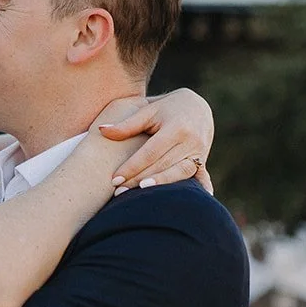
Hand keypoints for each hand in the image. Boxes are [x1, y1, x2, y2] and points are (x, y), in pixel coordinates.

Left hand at [97, 88, 213, 193]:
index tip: (114, 180)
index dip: (132, 167)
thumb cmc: (165, 108)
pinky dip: (198, 188)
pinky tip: (190, 201)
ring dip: (160, 186)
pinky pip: (200, 177)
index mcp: (176, 127)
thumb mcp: (148, 112)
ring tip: (140, 197)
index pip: (150, 152)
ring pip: (179, 173)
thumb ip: (126, 124)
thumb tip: (101, 130)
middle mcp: (190, 140)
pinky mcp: (203, 160)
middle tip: (119, 193)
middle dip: (140, 180)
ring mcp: (199, 151)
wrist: (196, 105)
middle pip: (162, 165)